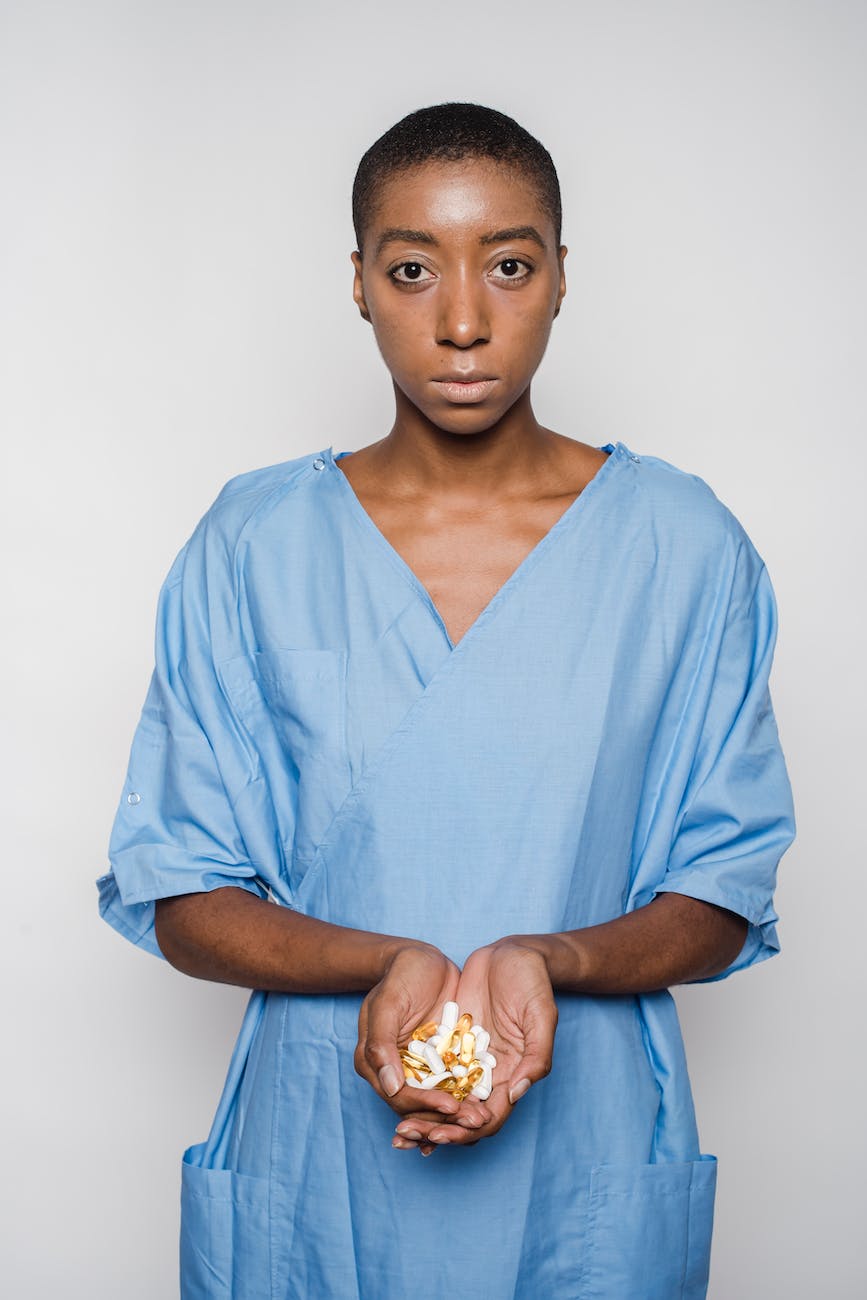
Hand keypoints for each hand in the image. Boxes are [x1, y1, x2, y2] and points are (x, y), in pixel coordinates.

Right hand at [355, 942, 493, 1145]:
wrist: (423, 959)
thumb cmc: (401, 975)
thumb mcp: (389, 1003)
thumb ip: (382, 1043)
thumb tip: (389, 1087)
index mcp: (374, 1062)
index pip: (400, 1096)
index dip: (425, 1105)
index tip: (451, 1107)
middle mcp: (395, 1070)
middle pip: (419, 1106)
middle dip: (446, 1119)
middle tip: (476, 1122)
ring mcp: (420, 1067)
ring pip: (437, 1100)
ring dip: (459, 1115)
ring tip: (483, 1120)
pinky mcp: (442, 1060)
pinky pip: (453, 1084)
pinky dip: (466, 1098)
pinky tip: (486, 1108)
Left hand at [393, 939, 556, 1150]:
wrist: (512, 953)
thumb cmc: (533, 983)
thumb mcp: (541, 1017)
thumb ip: (535, 1057)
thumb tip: (515, 1095)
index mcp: (512, 1076)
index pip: (487, 1120)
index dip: (462, 1132)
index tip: (437, 1136)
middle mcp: (488, 1074)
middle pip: (460, 1116)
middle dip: (433, 1130)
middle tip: (403, 1135)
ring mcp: (466, 1058)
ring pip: (442, 1098)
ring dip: (420, 1115)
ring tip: (396, 1129)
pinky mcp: (450, 1041)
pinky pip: (430, 1069)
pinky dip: (414, 1085)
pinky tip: (392, 1091)